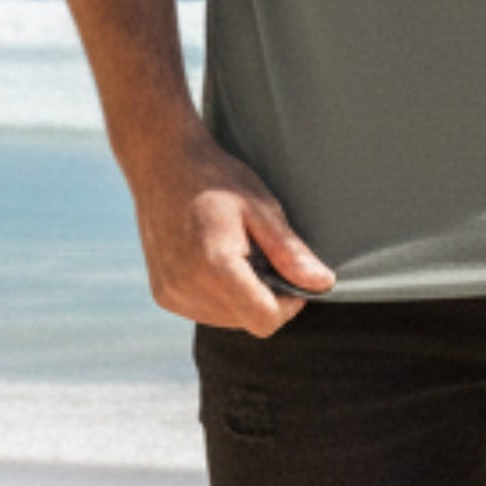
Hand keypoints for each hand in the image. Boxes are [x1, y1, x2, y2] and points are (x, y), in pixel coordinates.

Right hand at [127, 124, 336, 335]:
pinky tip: (217, 258)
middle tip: (264, 253)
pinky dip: (219, 294)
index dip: (289, 304)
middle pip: (247, 322)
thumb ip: (290, 252)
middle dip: (265, 296)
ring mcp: (171, 294)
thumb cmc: (217, 179)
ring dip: (242, 298)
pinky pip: (203, 311)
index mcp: (216, 267)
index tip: (293, 274)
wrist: (163, 163)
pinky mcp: (162, 294)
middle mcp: (188, 289)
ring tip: (239, 252)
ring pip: (226, 320)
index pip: (264, 320)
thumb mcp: (261, 207)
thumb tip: (323, 284)